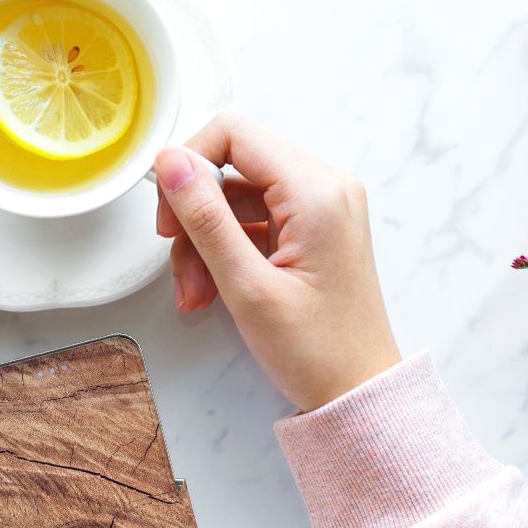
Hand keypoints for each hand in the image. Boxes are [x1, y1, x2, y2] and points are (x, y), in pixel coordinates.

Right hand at [154, 113, 399, 411]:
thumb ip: (205, 218)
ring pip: (237, 198)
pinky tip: (213, 292)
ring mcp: (321, 209)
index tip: (168, 213)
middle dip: (195, 215)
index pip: (234, 134)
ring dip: (205, 242)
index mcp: (316, 192)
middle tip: (178, 264)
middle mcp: (325, 188)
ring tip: (195, 294)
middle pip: (233, 167)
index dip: (188, 164)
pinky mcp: (313, 231)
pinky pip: (254, 222)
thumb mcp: (247, 286)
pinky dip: (226, 252)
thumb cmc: (316, 351)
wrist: (359, 393)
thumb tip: (170, 162)